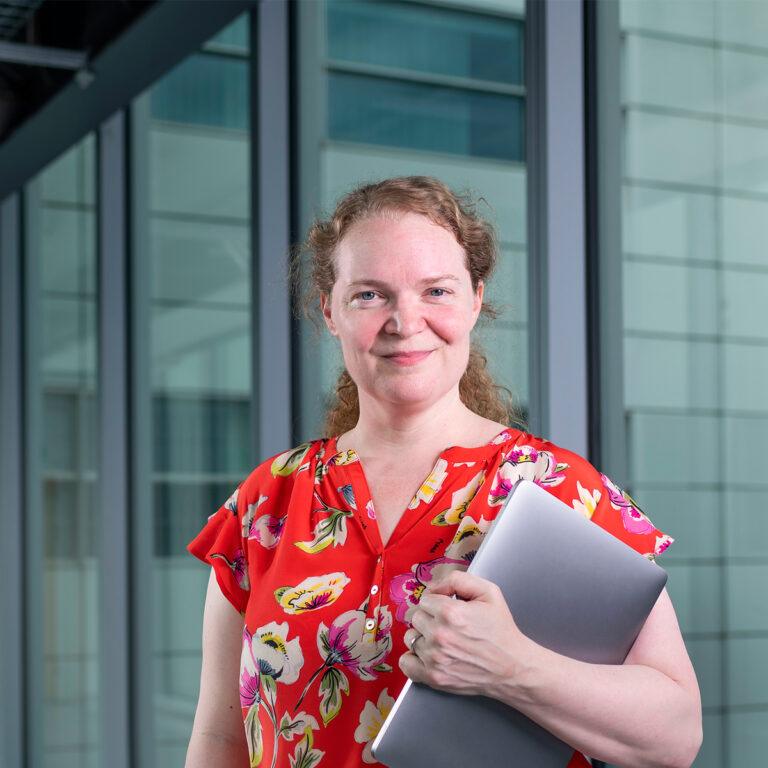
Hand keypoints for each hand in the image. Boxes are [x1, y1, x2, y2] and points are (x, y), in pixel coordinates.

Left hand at [399, 570, 537, 698]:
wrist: (512, 667)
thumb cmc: (501, 631)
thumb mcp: (488, 592)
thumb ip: (457, 579)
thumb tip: (433, 586)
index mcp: (451, 612)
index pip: (425, 599)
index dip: (438, 602)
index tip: (448, 609)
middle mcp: (440, 635)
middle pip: (416, 617)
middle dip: (430, 618)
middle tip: (448, 625)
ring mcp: (435, 658)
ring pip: (411, 637)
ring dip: (423, 637)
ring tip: (442, 640)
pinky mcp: (433, 677)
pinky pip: (406, 663)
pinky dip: (413, 658)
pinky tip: (427, 655)